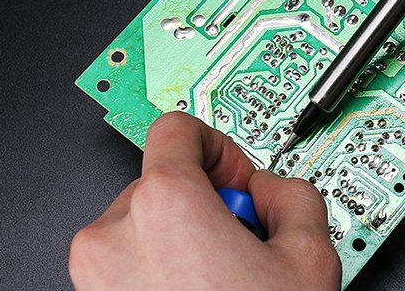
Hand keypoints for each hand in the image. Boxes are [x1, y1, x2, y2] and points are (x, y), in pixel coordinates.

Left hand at [69, 112, 340, 289]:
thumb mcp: (310, 255)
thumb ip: (294, 194)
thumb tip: (275, 192)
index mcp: (164, 204)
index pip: (178, 129)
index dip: (219, 145)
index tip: (236, 175)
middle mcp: (114, 235)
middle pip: (164, 180)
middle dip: (208, 203)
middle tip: (242, 242)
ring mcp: (94, 276)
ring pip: (145, 224)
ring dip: (186, 239)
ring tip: (222, 280)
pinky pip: (128, 262)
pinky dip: (162, 269)